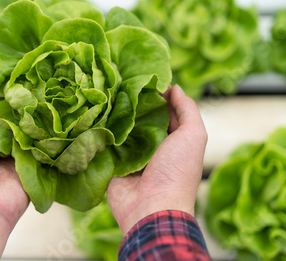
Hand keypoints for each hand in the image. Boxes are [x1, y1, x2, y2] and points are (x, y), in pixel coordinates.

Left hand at [0, 63, 28, 256]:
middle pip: (3, 103)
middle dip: (10, 84)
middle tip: (22, 60)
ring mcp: (14, 143)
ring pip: (23, 115)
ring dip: (30, 98)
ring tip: (40, 73)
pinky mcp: (31, 153)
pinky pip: (38, 133)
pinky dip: (44, 119)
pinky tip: (53, 100)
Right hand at [107, 85, 206, 234]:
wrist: (151, 208)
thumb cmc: (177, 172)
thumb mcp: (194, 136)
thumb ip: (188, 109)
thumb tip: (175, 87)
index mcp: (173, 139)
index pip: (164, 110)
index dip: (156, 94)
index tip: (142, 77)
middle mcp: (151, 145)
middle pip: (140, 117)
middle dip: (131, 102)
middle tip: (118, 82)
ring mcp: (130, 154)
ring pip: (120, 128)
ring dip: (113, 114)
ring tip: (103, 94)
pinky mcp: (112, 162)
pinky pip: (105, 143)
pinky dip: (100, 131)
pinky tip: (92, 113)